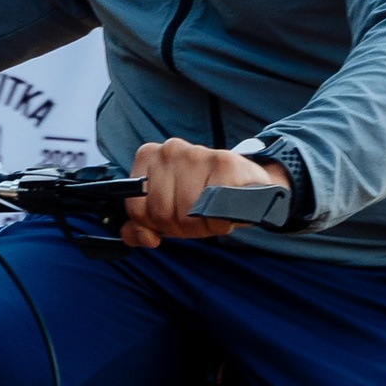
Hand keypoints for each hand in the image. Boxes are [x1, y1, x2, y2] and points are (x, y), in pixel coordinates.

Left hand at [123, 138, 288, 248]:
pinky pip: (213, 213)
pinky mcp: (225, 164)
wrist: (248, 186)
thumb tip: (144, 237)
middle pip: (161, 213)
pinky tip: (226, 209)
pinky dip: (220, 221)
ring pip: (186, 214)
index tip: (172, 216)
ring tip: (211, 211)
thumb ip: (141, 225)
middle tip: (196, 215)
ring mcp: (197, 154)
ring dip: (201, 224)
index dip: (155, 223)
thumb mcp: (166, 210)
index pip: (136, 209)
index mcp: (149, 155)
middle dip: (179, 225)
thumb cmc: (202, 197)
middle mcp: (170, 149)